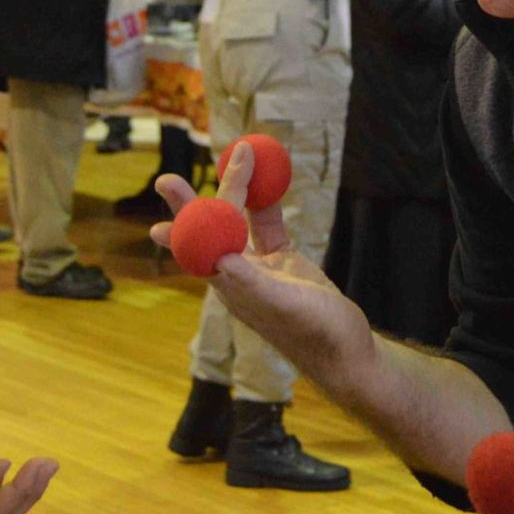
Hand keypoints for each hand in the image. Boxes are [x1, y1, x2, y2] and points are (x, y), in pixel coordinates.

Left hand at [149, 142, 375, 389]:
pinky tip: (266, 178)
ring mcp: (260, 267)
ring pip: (239, 221)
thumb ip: (251, 283)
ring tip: (226, 161)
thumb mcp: (282, 305)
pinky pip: (269, 224)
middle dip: (193, 200)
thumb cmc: (314, 333)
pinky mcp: (283, 262)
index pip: (199, 243)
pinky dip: (267, 201)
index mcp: (231, 286)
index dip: (182, 216)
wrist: (348, 351)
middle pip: (210, 229)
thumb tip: (219, 258)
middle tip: (166, 179)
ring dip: (233, 190)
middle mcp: (238, 275)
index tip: (167, 191)